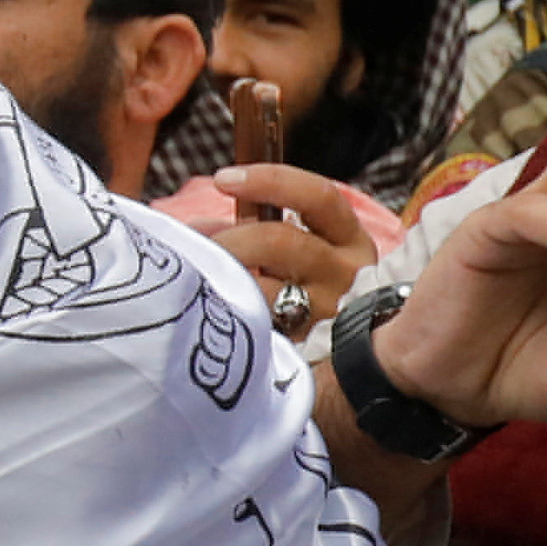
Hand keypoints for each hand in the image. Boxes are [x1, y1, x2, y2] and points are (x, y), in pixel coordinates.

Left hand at [202, 165, 382, 331]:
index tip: (222, 179)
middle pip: (280, 241)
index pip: (319, 198)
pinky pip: (254, 327)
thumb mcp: (297, 255)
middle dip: (229, 239)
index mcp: (350, 240)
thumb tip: (200, 228)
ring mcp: (327, 315)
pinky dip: (224, 312)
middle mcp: (348, 275)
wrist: (343, 367)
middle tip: (197, 245)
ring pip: (262, 288)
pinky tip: (207, 312)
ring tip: (196, 279)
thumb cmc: (304, 292)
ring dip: (220, 277)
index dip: (271, 181)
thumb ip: (256, 231)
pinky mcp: (304, 349)